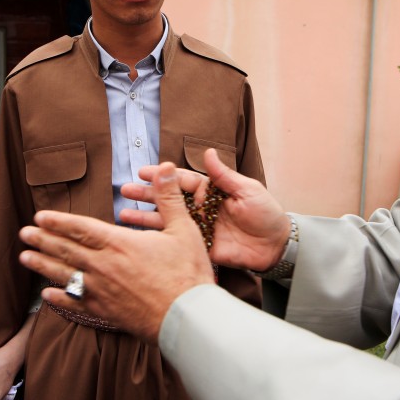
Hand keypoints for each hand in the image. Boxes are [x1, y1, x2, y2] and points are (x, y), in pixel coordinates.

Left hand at [21, 162, 216, 341]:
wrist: (187, 318)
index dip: (58, 221)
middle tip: (24, 234)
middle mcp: (104, 266)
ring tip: (25, 258)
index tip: (40, 217)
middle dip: (43, 240)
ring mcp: (101, 290)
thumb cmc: (187, 274)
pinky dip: (59, 298)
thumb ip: (168, 197)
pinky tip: (46, 295)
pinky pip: (75, 303)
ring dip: (42, 265)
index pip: (80, 228)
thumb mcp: (182, 229)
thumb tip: (165, 167)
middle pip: (66, 250)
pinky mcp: (105, 312)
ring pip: (64, 275)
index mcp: (119, 243)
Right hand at [120, 148, 290, 271]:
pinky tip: (140, 238)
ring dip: (145, 218)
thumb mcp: (247, 190)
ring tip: (123, 214)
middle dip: (146, 194)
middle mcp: (200, 207)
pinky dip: (157, 240)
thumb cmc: (266, 213)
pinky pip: (175, 242)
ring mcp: (197, 228)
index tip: (143, 172)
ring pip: (166, 220)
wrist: (276, 245)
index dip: (162, 176)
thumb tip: (207, 152)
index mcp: (210, 190)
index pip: (181, 180)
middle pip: (168, 199)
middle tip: (125, 190)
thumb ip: (224, 175)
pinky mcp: (199, 247)